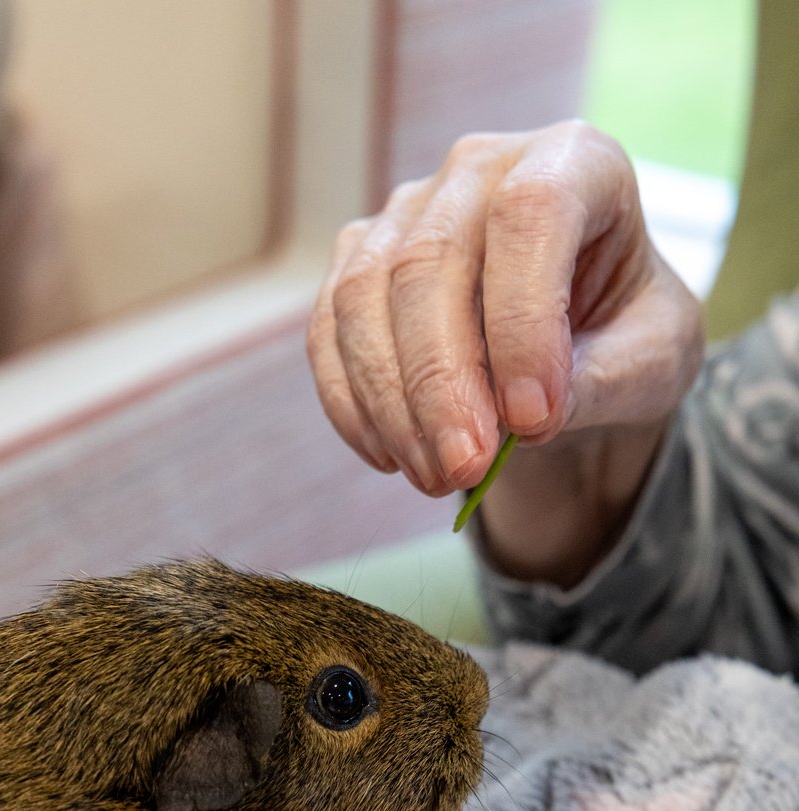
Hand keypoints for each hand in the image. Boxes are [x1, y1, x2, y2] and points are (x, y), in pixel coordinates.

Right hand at [307, 120, 703, 499]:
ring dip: (392, 403)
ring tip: (436, 476)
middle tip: (467, 469)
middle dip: (441, 383)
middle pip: (427, 263)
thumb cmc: (622, 336)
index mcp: (574, 161)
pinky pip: (329, 333)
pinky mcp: (357, 262)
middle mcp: (479, 168)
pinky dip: (354, 406)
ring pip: (364, 299)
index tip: (533, 421)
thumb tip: (528, 416)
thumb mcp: (653, 361)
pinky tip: (394, 457)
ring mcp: (405, 212)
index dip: (523, 323)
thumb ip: (606, 379)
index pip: (531, 215)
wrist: (569, 349)